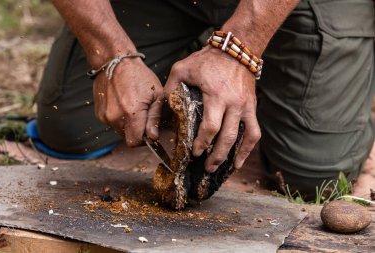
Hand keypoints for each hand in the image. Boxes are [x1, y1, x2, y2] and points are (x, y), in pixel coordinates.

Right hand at [93, 58, 163, 146]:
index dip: (144, 140)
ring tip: (132, 106)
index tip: (149, 131)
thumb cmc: (138, 75)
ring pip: (120, 131)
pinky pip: (112, 123)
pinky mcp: (99, 113)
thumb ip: (154, 119)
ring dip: (127, 124)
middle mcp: (115, 118)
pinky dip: (118, 118)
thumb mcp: (156, 95)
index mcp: (131, 114)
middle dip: (137, 131)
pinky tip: (122, 104)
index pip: (135, 142)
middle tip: (142, 114)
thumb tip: (153, 137)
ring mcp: (105, 116)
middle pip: (128, 137)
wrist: (114, 61)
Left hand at [164, 46, 260, 171]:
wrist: (235, 50)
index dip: (203, 142)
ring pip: (245, 137)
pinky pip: (255, 132)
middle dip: (217, 155)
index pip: (211, 126)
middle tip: (206, 167)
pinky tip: (240, 160)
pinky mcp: (252, 107)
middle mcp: (234, 103)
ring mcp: (246, 106)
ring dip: (234, 155)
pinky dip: (249, 148)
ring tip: (224, 169)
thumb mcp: (181, 69)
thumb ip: (170, 89)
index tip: (195, 152)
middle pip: (228, 136)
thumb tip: (163, 109)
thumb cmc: (206, 60)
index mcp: (216, 95)